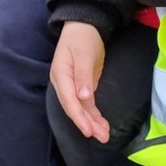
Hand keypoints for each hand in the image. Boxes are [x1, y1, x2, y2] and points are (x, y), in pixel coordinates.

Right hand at [49, 21, 108, 142]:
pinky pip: (87, 104)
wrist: (84, 27)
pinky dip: (94, 115)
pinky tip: (102, 125)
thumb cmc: (82, 38)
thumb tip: (83, 96)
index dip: (78, 117)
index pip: (69, 101)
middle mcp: (64, 84)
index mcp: (61, 75)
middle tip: (102, 137)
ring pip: (81, 108)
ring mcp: (72, 86)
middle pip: (74, 108)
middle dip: (87, 124)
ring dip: (92, 122)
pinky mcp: (81, 87)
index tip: (88, 131)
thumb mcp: (84, 54)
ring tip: (104, 136)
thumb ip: (83, 75)